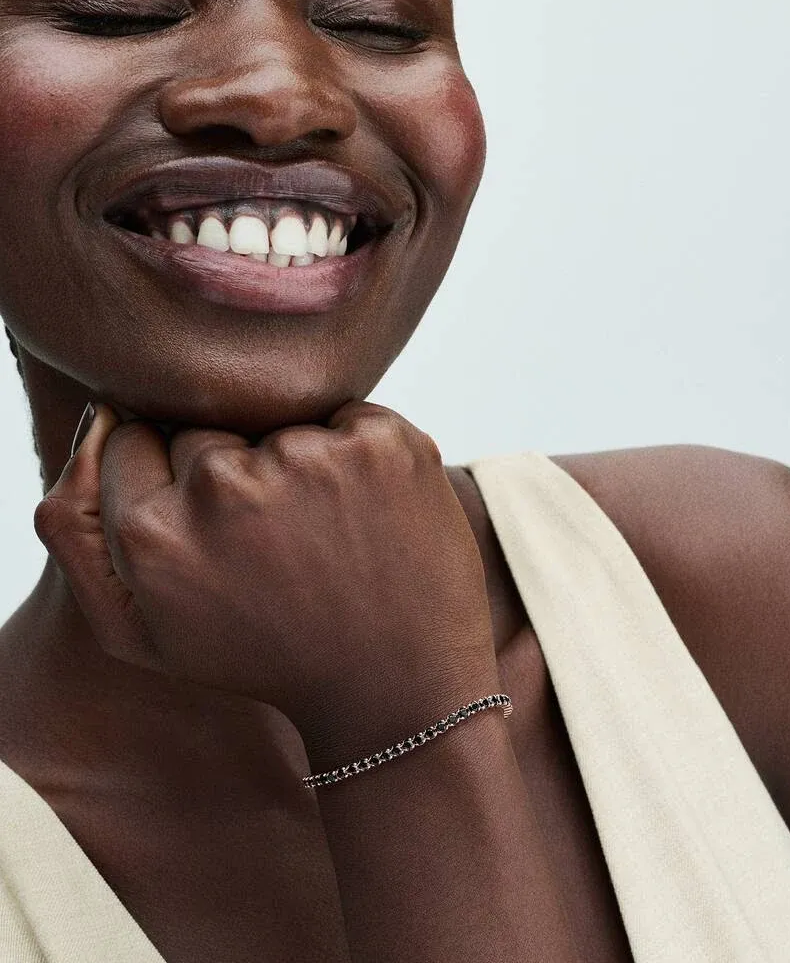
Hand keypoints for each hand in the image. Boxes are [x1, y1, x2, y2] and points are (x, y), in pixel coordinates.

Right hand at [35, 401, 498, 759]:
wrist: (398, 686)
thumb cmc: (265, 655)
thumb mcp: (143, 630)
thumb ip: (78, 530)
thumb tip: (96, 418)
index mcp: (153, 532)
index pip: (136, 441)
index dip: (172, 483)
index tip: (215, 531)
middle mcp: (224, 487)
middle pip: (204, 429)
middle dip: (232, 474)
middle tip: (275, 548)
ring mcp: (309, 458)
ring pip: (278, 422)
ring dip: (297, 466)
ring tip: (326, 540)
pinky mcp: (381, 444)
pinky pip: (347, 418)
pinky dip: (357, 457)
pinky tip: (369, 518)